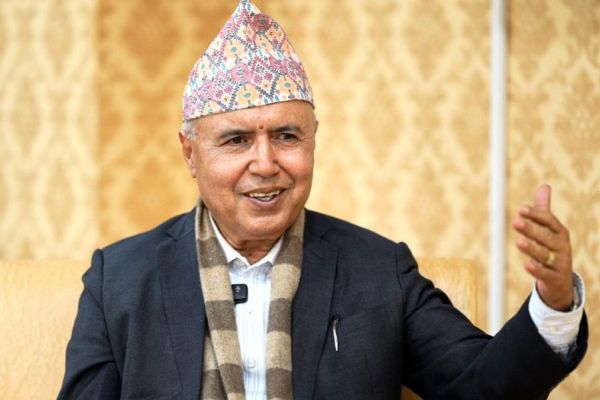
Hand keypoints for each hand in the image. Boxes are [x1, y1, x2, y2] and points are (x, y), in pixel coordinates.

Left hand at [512, 184, 573, 310]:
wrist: (560, 280)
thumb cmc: (551, 249)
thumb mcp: (549, 230)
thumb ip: (543, 210)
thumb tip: (544, 186)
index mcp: (559, 232)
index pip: (549, 221)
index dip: (536, 215)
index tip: (521, 209)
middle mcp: (561, 246)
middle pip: (546, 237)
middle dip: (531, 229)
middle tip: (516, 222)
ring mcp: (560, 263)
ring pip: (544, 254)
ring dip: (532, 249)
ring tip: (518, 242)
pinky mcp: (554, 278)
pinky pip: (546, 274)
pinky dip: (537, 270)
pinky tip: (527, 265)